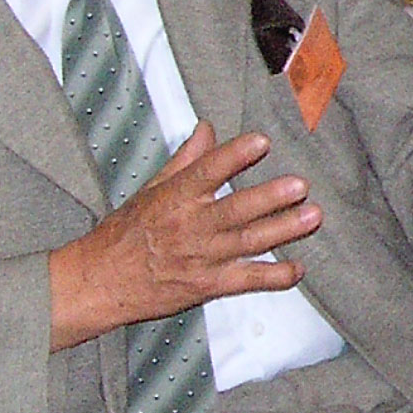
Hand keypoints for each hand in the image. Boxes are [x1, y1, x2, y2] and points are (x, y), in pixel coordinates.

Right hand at [48, 122, 321, 348]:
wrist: (100, 281)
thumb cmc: (124, 233)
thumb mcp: (151, 189)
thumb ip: (186, 159)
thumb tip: (207, 128)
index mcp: (175, 197)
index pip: (207, 171)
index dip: (234, 156)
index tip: (261, 142)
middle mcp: (191, 226)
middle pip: (236, 209)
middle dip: (270, 197)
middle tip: (300, 185)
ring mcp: (201, 257)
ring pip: (248, 241)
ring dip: (282, 230)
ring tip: (312, 216)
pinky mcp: (207, 284)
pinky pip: (246, 279)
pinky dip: (274, 276)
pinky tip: (297, 269)